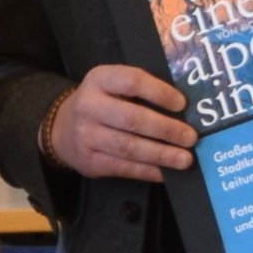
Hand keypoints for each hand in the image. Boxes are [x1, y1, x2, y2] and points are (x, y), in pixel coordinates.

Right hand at [41, 65, 197, 181]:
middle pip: (132, 119)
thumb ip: (140, 89)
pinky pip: (124, 168)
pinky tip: (167, 172)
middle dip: (166, 129)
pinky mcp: (89, 162)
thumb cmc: (101, 102)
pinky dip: (149, 171)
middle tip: (191, 137)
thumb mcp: (111, 85)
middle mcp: (89, 106)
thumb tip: (184, 108)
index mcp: (98, 79)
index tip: (182, 104)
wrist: (61, 128)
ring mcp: (86, 136)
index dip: (159, 93)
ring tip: (185, 159)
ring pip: (129, 147)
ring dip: (161, 155)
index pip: (132, 81)